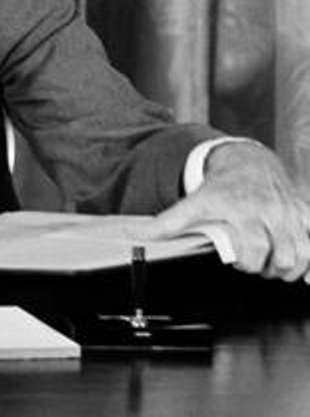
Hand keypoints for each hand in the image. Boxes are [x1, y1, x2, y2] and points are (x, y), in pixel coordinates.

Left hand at [144, 142, 309, 281]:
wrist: (248, 162)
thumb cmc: (221, 188)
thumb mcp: (192, 203)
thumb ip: (167, 223)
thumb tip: (135, 235)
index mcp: (239, 209)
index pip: (253, 249)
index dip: (247, 262)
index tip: (238, 261)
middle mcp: (267, 210)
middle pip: (280, 256)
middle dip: (267, 268)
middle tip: (255, 263)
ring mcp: (289, 212)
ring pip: (302, 253)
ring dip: (289, 267)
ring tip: (273, 264)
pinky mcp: (305, 211)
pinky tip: (297, 259)